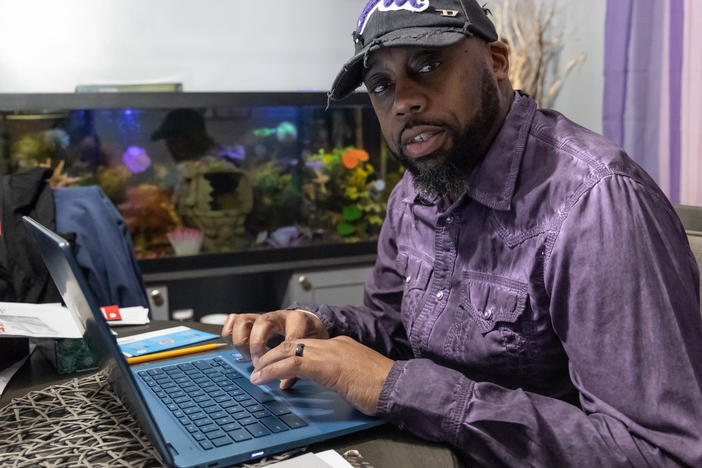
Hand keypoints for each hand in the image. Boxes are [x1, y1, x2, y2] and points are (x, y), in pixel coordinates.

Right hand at [221, 309, 328, 388]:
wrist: (309, 323)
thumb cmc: (310, 336)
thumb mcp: (313, 349)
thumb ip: (301, 365)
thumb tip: (283, 384)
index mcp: (297, 320)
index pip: (287, 337)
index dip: (280, 355)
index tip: (278, 368)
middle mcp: (278, 316)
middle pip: (261, 324)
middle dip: (257, 345)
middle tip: (258, 363)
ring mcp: (263, 317)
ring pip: (244, 320)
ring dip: (242, 341)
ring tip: (247, 357)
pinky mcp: (252, 320)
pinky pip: (233, 320)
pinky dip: (230, 332)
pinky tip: (237, 347)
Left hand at [250, 336, 394, 415]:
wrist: (398, 385)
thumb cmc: (384, 386)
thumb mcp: (358, 376)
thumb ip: (342, 374)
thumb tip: (332, 382)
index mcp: (341, 345)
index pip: (308, 344)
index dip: (288, 352)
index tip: (276, 362)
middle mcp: (333, 344)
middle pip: (294, 342)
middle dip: (272, 353)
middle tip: (258, 365)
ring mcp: (330, 352)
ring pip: (289, 349)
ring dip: (268, 361)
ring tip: (255, 373)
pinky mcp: (327, 365)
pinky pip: (292, 363)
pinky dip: (273, 370)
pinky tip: (263, 378)